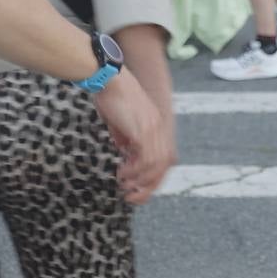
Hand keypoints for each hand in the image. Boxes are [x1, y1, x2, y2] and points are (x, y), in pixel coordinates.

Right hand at [95, 69, 174, 203]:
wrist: (110, 79)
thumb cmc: (113, 98)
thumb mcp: (122, 124)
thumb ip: (127, 139)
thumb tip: (126, 154)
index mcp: (157, 126)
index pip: (166, 157)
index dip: (156, 177)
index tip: (142, 190)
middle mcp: (159, 128)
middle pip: (165, 164)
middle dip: (151, 185)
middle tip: (133, 198)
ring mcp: (153, 128)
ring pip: (156, 164)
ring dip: (141, 180)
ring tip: (124, 186)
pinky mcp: (142, 129)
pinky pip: (145, 156)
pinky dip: (134, 170)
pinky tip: (122, 174)